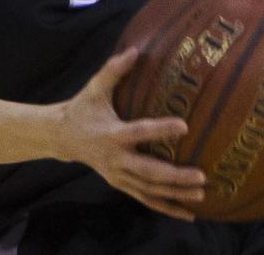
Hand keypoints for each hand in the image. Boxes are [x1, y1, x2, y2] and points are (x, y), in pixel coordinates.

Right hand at [54, 49, 205, 221]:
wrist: (61, 137)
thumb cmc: (82, 108)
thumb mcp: (94, 88)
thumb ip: (114, 70)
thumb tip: (135, 50)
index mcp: (111, 133)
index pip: (139, 132)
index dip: (161, 130)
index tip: (184, 126)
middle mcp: (115, 158)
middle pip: (148, 172)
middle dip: (175, 176)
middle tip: (201, 176)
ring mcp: (118, 175)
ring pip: (149, 190)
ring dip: (175, 194)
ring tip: (201, 194)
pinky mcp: (120, 184)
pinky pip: (146, 199)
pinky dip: (166, 208)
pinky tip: (188, 214)